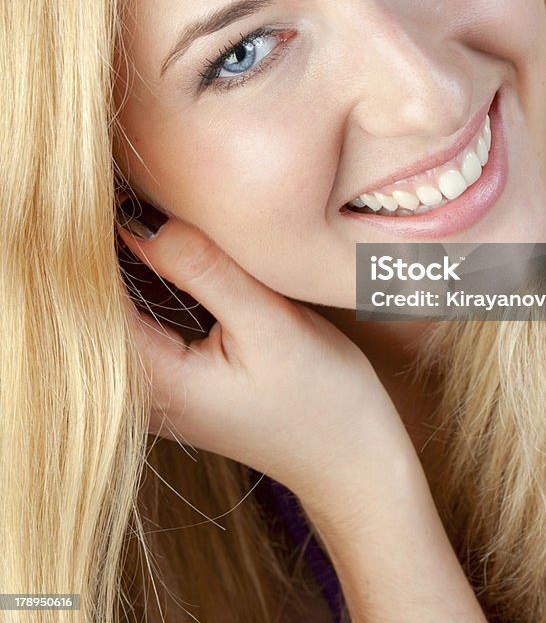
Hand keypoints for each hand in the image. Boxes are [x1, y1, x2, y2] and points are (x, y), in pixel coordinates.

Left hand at [116, 203, 407, 502]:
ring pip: (114, 314)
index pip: (87, 297)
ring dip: (122, 264)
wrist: (351, 460)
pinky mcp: (172, 385)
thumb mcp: (268, 323)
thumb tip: (139, 219)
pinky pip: (137, 325)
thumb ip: (202, 269)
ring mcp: (153, 393)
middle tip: (129, 191)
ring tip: (141, 211)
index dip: (91, 238)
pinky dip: (142, 285)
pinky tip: (161, 254)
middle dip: (103, 246)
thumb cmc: (320, 397)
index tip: (114, 191)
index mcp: (152, 381)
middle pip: (90, 306)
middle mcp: (137, 394)